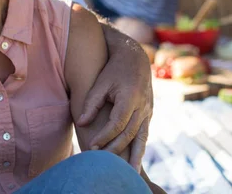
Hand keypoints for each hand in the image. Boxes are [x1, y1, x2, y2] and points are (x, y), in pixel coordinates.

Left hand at [77, 24, 152, 171]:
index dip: (105, 137)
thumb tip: (82, 122)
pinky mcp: (149, 113)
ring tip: (130, 173)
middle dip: (115, 149)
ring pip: (142, 137)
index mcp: (130, 98)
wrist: (135, 59)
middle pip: (129, 134)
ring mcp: (148, 111)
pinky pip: (144, 134)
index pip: (117, 124)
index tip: (92, 146)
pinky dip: (139, 147)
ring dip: (135, 156)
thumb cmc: (113, 70)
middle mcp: (142, 107)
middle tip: (102, 161)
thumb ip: (91, 103)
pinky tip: (134, 160)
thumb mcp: (100, 84)